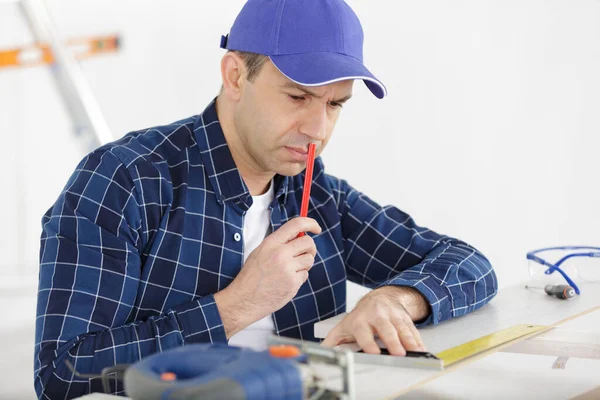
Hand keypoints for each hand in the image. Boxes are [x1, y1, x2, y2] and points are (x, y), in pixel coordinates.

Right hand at [215, 217, 321, 337]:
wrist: (245, 299)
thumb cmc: (251, 276)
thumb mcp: (260, 251)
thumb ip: (279, 243)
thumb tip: (299, 236)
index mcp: (271, 243)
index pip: (296, 224)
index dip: (310, 223)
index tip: (316, 228)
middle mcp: (280, 253)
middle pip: (308, 242)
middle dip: (310, 248)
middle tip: (305, 253)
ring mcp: (287, 269)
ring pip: (309, 259)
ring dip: (304, 264)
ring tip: (290, 270)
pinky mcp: (293, 283)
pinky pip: (305, 275)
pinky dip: (299, 278)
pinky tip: (286, 281)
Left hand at [321, 286, 428, 354]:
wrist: (379, 297)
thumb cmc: (361, 316)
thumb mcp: (344, 326)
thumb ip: (333, 341)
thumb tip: (321, 353)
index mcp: (360, 320)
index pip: (364, 332)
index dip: (369, 343)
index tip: (374, 352)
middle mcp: (377, 315)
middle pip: (386, 329)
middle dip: (393, 342)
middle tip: (399, 354)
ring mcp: (392, 315)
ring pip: (402, 328)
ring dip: (409, 341)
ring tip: (415, 352)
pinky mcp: (404, 317)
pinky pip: (412, 328)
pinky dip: (418, 339)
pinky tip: (421, 348)